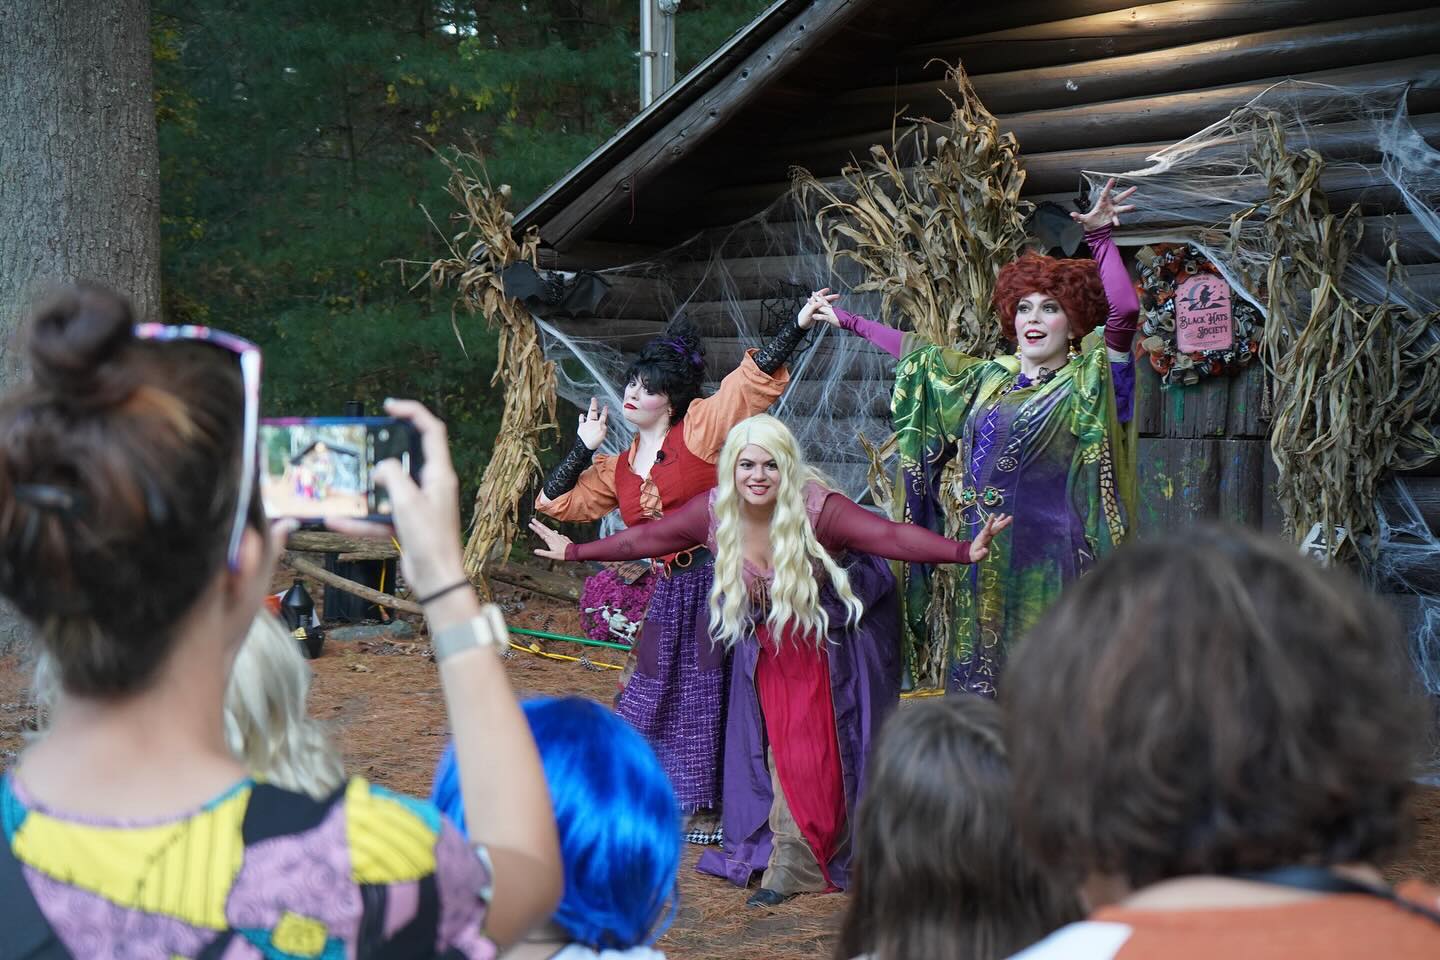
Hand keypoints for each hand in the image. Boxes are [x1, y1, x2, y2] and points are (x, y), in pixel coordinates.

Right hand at [326, 398, 465, 597]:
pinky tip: (337, 520)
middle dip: (384, 449)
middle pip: (408, 456)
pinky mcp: (408, 523)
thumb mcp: (407, 501)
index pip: (431, 431)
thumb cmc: (429, 540)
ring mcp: (420, 505)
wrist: (435, 579)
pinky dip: (362, 518)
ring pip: (389, 488)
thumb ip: (392, 477)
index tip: (389, 406)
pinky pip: (381, 515)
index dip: (413, 413)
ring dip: (367, 488)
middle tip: (363, 442)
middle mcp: (431, 485)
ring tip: (344, 482)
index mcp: (439, 474)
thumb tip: (381, 468)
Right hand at [528, 517, 573, 561]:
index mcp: (550, 540)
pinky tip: (552, 532)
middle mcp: (553, 536)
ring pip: (549, 530)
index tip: (530, 524)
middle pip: (544, 528)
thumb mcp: (552, 555)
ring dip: (544, 527)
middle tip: (533, 519)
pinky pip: (555, 533)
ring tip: (540, 525)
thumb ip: (543, 553)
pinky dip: (551, 531)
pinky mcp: (561, 537)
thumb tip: (535, 551)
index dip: (535, 528)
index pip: (541, 533)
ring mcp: (558, 536)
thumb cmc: (563, 554)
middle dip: (538, 524)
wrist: (573, 552)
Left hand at [577, 397, 607, 450]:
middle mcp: (594, 423)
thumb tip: (603, 424)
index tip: (605, 406)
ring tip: (592, 402)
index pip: (604, 416)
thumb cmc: (595, 443)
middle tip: (594, 398)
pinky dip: (581, 417)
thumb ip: (603, 429)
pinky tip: (581, 414)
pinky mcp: (581, 427)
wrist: (586, 447)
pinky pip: (581, 420)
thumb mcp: (602, 436)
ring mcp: (587, 424)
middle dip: (594, 404)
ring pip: (590, 413)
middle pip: (595, 412)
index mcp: (600, 425)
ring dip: (591, 407)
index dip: (605, 411)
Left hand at [797, 288, 841, 329]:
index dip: (822, 292)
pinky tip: (833, 308)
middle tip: (837, 296)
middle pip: (823, 299)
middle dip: (830, 297)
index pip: (818, 296)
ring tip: (837, 300)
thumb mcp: (808, 313)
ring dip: (831, 301)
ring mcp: (817, 310)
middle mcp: (815, 305)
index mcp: (811, 304)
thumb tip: (820, 302)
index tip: (828, 289)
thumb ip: (814, 307)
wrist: (802, 326)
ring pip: (825, 304)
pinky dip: (829, 307)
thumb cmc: (803, 319)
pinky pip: (825, 309)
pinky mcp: (818, 314)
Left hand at [969, 513, 1012, 561]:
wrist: (970, 552)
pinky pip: (995, 528)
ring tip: (1006, 515)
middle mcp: (985, 534)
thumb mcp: (976, 557)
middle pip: (994, 528)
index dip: (990, 522)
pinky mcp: (989, 534)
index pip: (987, 529)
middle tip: (1011, 517)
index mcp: (982, 538)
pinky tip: (1002, 517)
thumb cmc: (974, 555)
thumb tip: (986, 550)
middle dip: (1002, 522)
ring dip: (1000, 521)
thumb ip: (981, 553)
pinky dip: (998, 522)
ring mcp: (987, 534)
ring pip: (995, 526)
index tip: (992, 514)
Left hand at [1071, 178, 1136, 231]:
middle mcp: (1109, 206)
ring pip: (1122, 208)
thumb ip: (1078, 216)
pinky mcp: (1113, 218)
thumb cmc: (1090, 221)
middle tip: (1135, 188)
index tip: (1112, 179)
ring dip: (1127, 207)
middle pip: (1119, 198)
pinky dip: (1116, 221)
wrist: (1094, 230)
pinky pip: (1116, 219)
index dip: (1109, 186)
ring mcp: (1113, 212)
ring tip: (1133, 206)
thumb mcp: (1083, 219)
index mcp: (1102, 203)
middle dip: (1127, 193)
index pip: (1105, 193)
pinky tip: (1117, 224)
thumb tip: (1071, 214)